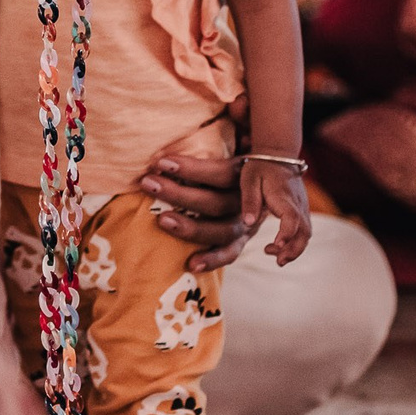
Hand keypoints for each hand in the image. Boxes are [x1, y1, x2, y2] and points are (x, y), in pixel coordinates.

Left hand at [134, 152, 257, 269]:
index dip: (191, 168)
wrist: (266, 187)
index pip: (219, 172)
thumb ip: (203, 150)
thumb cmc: (227, 169)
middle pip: (215, 202)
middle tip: (149, 184)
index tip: (160, 162)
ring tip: (161, 220)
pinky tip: (191, 264)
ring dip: (190, 228)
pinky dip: (212, 259)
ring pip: (221, 230)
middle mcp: (246, 202)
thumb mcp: (221, 154)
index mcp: (243, 175)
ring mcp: (246, 225)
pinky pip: (229, 254)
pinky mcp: (241, 242)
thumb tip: (165, 149)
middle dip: (179, 194)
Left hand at [241, 161, 313, 265]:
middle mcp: (298, 204)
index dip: (286, 235)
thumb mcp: (249, 180)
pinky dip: (295, 242)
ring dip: (295, 249)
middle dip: (293, 250)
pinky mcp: (301, 210)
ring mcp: (302, 207)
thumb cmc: (260, 167)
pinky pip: (304, 230)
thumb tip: (248, 223)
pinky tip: (279, 247)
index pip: (292, 219)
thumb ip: (249, 201)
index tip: (276, 246)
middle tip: (277, 261)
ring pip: (306, 233)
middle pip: (305, 232)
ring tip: (275, 257)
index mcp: (285, 197)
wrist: (278, 154)